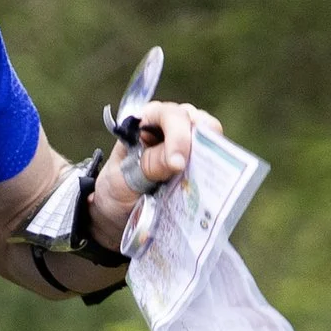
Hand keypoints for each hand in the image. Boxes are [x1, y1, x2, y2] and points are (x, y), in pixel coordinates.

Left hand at [88, 98, 218, 250]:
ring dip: (212, 161)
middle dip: (203, 144)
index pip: (171, 116)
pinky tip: (210, 191)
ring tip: (206, 182)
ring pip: (211, 142)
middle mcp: (171, 127)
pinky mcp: (197, 166)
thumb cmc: (116, 189)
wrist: (116, 214)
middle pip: (199, 123)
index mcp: (146, 121)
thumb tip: (178, 160)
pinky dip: (214, 176)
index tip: (177, 164)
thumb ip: (147, 165)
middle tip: (201, 170)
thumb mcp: (122, 179)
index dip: (178, 135)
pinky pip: (213, 165)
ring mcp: (187, 146)